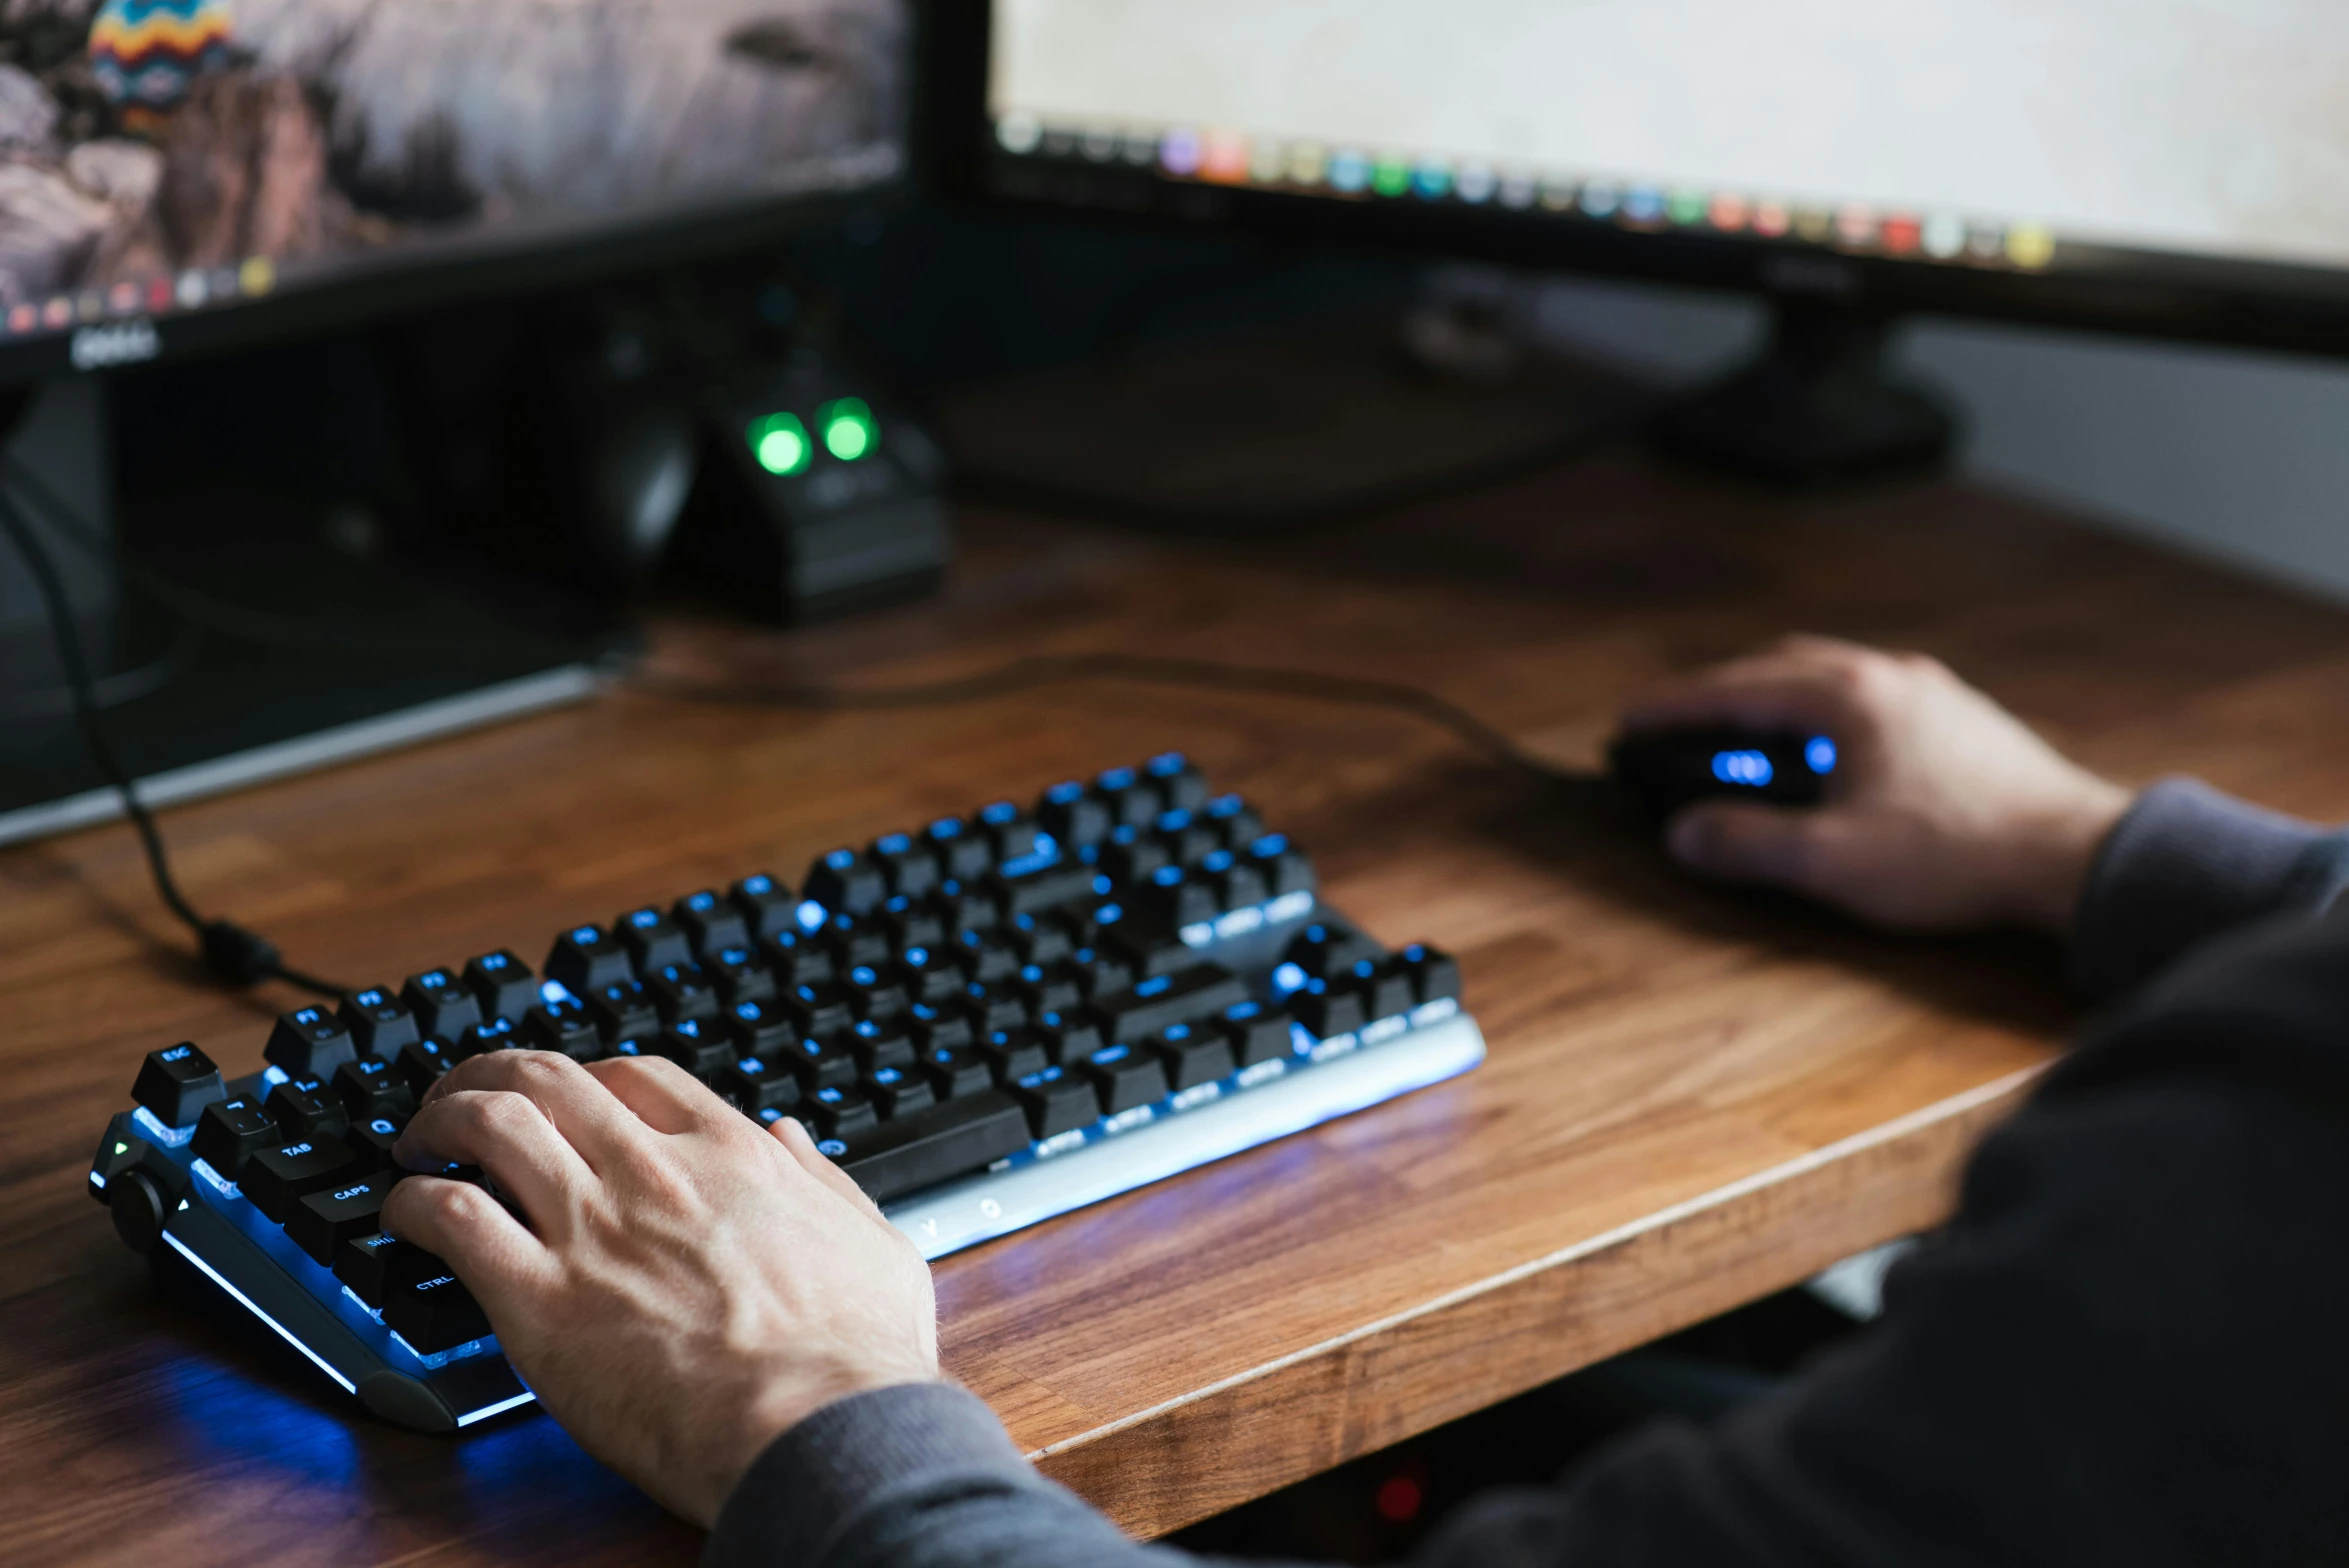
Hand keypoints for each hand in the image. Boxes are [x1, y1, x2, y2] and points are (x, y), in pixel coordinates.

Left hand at [381, 1051, 939, 1526]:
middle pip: (549, 1079)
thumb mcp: (875, 1243)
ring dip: (440, 1119)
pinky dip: (413, 1203)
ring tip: (418, 1141)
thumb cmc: (854, 1358)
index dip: (587, 1077)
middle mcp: (655, 1173)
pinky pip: (451, 1217)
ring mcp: (594, 1228)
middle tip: (464, 1095)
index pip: (637, 1078)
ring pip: (488, 1124)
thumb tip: (793, 1139)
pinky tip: (403, 1214)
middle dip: (492, 1074)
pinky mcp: (541, 1299)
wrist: (819, 1429)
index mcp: (734, 1157)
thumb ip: (828, 1182)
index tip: (566, 1100)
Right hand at [1617, 635, 2130, 933]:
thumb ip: (1747, 843)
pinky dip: (1829, 717)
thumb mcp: (1832, 861)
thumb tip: (1684, 833)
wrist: (2077, 859)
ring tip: (1750, 743)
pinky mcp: (1966, 723)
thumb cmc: (1957, 857)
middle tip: (1683, 728)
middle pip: (1783, 665)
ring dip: (1780, 701)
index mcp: (1849, 697)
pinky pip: (1875, 700)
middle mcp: (1891, 678)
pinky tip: (1831, 759)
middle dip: (1725, 694)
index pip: (1736, 689)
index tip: (1631, 723)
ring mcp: (1935, 695)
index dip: (1674, 709)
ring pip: (1833, 677)